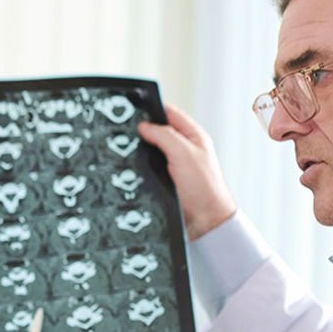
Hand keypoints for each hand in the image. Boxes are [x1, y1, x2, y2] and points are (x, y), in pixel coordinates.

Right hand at [137, 105, 237, 239]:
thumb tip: (144, 126)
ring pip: (151, 151)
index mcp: (193, 136)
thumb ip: (165, 136)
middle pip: (158, 132)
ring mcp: (174, 165)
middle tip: (126, 131)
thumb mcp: (184, 154)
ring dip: (141, 152)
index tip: (134, 110)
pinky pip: (149, 169)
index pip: (170, 113)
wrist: (206, 221)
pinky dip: (141, 168)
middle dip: (143, 131)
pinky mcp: (166, 181)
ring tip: (127, 149)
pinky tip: (132, 169)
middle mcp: (184, 149)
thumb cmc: (205, 188)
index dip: (152, 110)